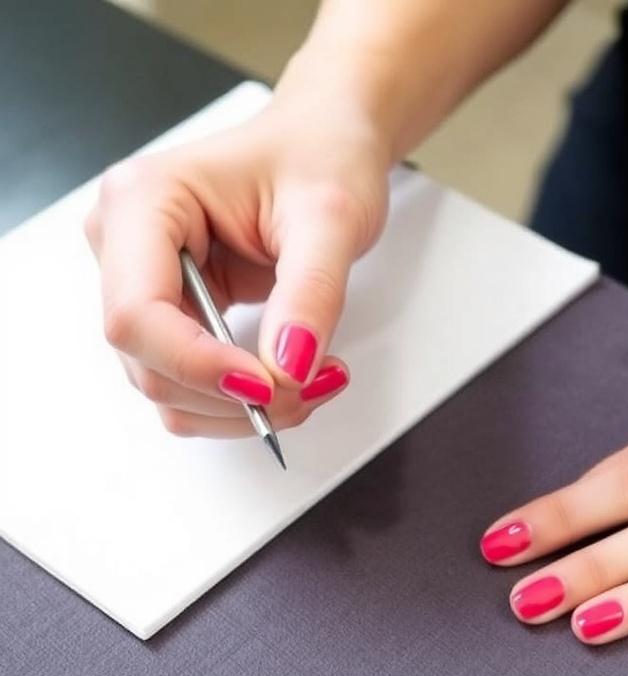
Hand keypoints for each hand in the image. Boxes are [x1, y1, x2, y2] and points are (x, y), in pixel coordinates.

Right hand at [85, 85, 389, 435]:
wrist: (325, 146)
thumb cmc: (320, 157)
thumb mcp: (331, 218)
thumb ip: (309, 294)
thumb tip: (288, 369)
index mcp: (143, 202)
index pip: (138, 314)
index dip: (198, 365)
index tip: (269, 385)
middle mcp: (126, 245)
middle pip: (149, 362)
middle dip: (231, 395)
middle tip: (314, 385)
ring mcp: (145, 283)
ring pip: (168, 386)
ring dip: (240, 406)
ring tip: (316, 378)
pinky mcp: (175, 311)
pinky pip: (192, 382)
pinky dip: (240, 398)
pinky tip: (292, 373)